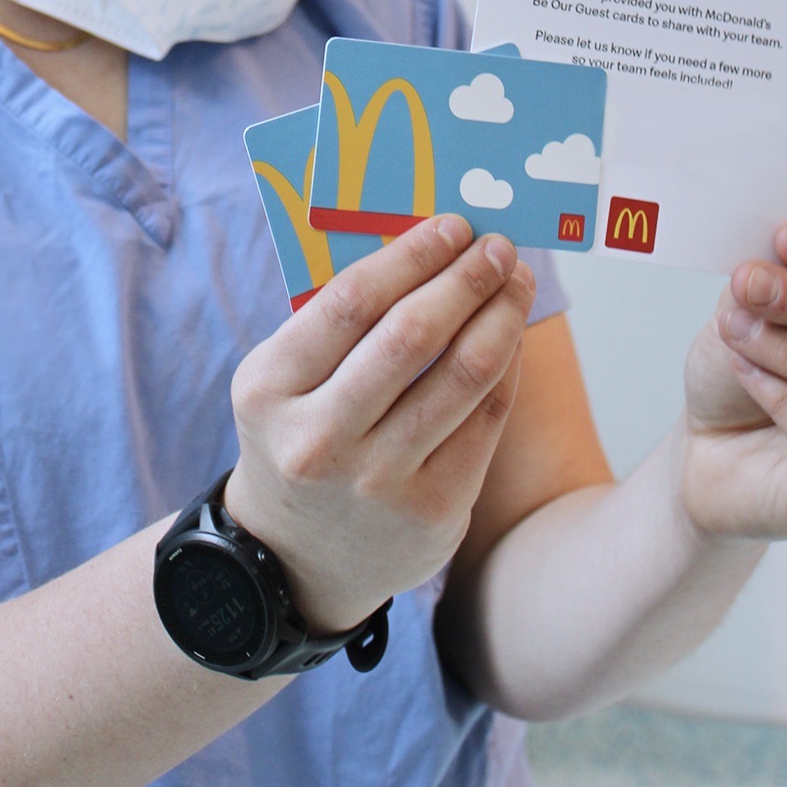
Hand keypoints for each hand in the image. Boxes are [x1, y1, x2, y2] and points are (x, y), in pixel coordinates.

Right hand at [224, 216, 535, 633]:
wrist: (295, 560)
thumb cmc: (297, 437)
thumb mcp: (282, 382)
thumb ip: (337, 322)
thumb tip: (425, 247)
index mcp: (270, 389)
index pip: (351, 302)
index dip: (412, 256)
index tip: (452, 226)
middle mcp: (320, 439)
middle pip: (412, 336)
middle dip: (465, 279)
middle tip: (496, 246)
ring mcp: (378, 482)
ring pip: (461, 377)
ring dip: (500, 316)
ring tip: (515, 282)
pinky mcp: (432, 512)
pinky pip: (484, 421)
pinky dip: (505, 368)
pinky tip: (510, 337)